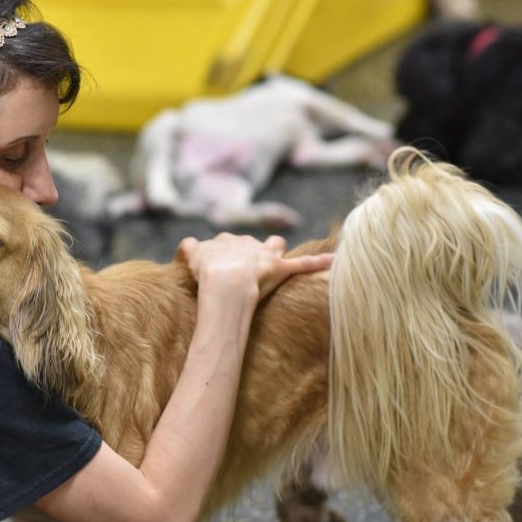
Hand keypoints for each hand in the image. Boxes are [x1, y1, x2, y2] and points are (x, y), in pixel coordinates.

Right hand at [178, 233, 333, 303]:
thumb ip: (188, 248)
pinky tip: (334, 260)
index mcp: (226, 241)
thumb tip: (187, 244)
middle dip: (250, 251)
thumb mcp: (191, 255)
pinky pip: (304, 264)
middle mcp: (247, 243)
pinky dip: (319, 262)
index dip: (222, 255)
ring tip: (277, 258)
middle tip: (244, 269)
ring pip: (275, 245)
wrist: (225, 281)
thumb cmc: (207, 270)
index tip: (219, 268)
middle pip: (251, 243)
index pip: (225, 243)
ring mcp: (265, 256)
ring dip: (276, 250)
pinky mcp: (281, 269)